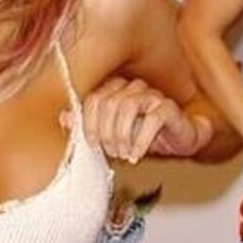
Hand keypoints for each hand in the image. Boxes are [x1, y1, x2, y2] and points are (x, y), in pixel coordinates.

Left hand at [81, 76, 208, 163]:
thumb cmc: (143, 136)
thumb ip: (89, 125)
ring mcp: (151, 95)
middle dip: (106, 133)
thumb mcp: (112, 134)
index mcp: (115, 90)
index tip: (93, 144)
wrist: (178, 141)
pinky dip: (141, 141)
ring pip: (128, 107)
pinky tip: (136, 155)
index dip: (89, 124)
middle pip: (108, 104)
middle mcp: (132, 88)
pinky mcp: (168, 107)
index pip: (93, 100)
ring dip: (122, 136)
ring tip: (124, 154)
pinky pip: (152, 118)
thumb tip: (64, 119)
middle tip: (112, 152)